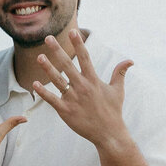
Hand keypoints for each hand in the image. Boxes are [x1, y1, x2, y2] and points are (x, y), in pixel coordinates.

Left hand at [32, 30, 132, 151]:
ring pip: (57, 80)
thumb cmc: (113, 111)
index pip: (85, 58)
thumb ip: (120, 73)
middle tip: (48, 38)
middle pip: (68, 65)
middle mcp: (82, 87)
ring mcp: (73, 99)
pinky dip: (43, 92)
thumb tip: (130, 60)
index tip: (73, 32)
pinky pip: (52, 100)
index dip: (78, 44)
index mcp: (93, 80)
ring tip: (39, 57)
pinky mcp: (66, 111)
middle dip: (57, 50)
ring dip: (48, 68)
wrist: (109, 134)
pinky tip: (35, 84)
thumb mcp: (118, 90)